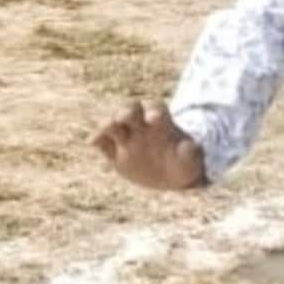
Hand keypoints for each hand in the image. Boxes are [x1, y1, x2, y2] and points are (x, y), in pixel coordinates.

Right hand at [91, 100, 206, 190]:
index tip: (154, 118)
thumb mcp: (190, 160)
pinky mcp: (115, 153)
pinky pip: (103, 142)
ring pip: (114, 123)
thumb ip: (190, 152)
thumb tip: (189, 146)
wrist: (170, 175)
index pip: (155, 108)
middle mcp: (142, 126)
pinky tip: (93, 141)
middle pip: (131, 109)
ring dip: (108, 123)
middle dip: (127, 110)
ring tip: (105, 128)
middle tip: (125, 116)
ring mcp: (127, 138)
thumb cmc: (183, 162)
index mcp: (162, 124)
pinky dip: (97, 138)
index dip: (154, 111)